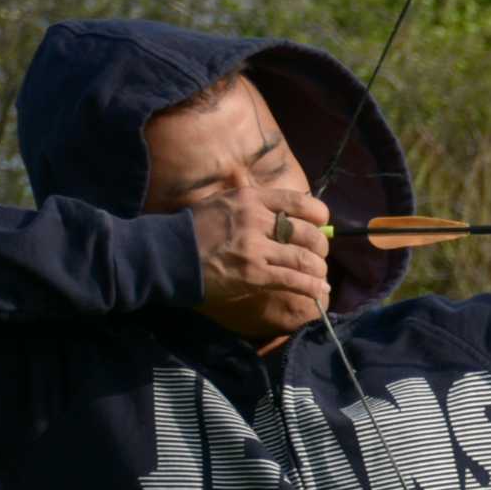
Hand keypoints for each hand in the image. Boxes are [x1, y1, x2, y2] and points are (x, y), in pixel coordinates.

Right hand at [193, 191, 336, 347]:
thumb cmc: (196, 230)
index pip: (301, 202)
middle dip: (320, 247)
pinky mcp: (253, 274)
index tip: (322, 225)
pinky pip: (294, 281)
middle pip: (308, 233)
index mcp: (250, 198)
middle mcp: (255, 220)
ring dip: (318, 269)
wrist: (167, 254)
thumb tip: (293, 214)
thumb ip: (256, 205)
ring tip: (319, 275)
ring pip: (305, 259)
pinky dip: (312, 287)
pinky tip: (319, 291)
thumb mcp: (224, 203)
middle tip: (317, 256)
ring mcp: (255, 248)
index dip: (319, 216)